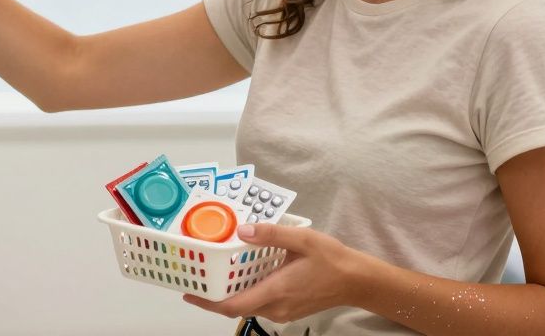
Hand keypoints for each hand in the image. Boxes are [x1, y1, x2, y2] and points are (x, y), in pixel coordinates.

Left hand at [183, 224, 368, 324]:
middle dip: (214, 297)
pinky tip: (245, 277)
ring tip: (217, 275)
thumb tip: (242, 231)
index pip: (233, 305)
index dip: (207, 302)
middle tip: (198, 279)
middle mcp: (276, 307)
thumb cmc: (331, 259)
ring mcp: (282, 312)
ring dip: (231, 295)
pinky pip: (260, 305)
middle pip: (235, 308)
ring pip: (248, 307)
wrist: (355, 281)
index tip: (189, 293)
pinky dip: (247, 294)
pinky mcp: (287, 311)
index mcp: (276, 290)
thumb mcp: (302, 239)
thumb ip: (270, 234)